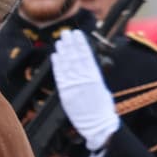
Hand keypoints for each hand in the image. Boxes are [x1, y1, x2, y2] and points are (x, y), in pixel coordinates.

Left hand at [50, 30, 118, 150]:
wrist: (97, 124)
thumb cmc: (101, 108)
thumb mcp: (101, 89)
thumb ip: (93, 77)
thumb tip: (88, 68)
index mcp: (95, 77)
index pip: (87, 56)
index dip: (81, 44)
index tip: (78, 34)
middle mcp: (84, 79)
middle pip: (75, 57)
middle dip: (70, 43)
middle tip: (66, 32)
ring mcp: (73, 85)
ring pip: (66, 64)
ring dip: (63, 51)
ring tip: (60, 41)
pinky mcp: (65, 92)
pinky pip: (59, 75)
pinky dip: (56, 64)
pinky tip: (55, 55)